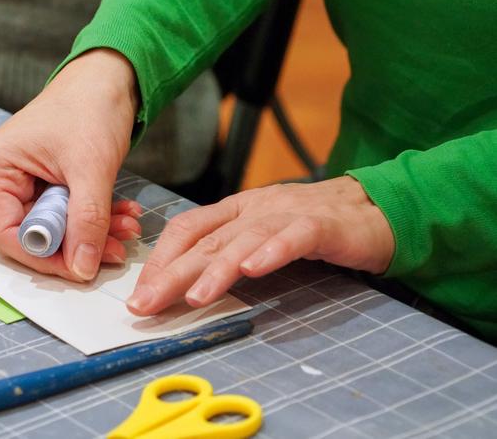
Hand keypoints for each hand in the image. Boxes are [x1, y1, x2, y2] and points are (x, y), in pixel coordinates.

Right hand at [0, 49, 140, 280]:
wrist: (108, 78)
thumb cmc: (90, 107)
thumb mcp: (90, 168)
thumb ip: (86, 221)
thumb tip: (82, 269)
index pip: (7, 234)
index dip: (44, 258)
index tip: (81, 269)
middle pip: (32, 236)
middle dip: (77, 246)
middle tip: (115, 250)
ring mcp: (21, 183)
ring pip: (55, 229)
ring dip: (93, 234)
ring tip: (128, 228)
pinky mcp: (44, 184)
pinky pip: (66, 214)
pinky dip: (94, 219)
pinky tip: (124, 214)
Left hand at [127, 176, 394, 314]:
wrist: (372, 208)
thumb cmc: (310, 227)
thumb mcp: (260, 236)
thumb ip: (228, 253)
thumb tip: (184, 284)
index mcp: (236, 211)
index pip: (188, 229)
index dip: (160, 259)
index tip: (140, 292)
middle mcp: (255, 209)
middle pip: (207, 239)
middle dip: (171, 272)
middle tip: (145, 304)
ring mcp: (287, 214)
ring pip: (244, 239)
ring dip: (216, 268)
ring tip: (193, 297)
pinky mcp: (322, 225)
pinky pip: (294, 237)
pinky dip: (272, 251)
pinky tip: (253, 269)